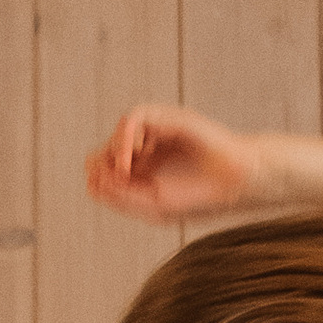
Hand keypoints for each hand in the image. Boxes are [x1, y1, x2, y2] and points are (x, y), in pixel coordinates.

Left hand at [87, 104, 258, 224]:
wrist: (232, 185)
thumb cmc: (198, 198)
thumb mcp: (152, 205)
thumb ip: (121, 196)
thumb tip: (90, 183)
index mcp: (146, 172)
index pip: (107, 167)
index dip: (97, 176)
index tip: (101, 189)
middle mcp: (151, 149)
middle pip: (109, 146)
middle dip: (103, 162)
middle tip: (112, 178)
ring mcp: (159, 132)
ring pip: (121, 130)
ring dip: (113, 150)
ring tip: (122, 170)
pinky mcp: (168, 118)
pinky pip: (135, 117)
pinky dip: (125, 136)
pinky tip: (130, 157)